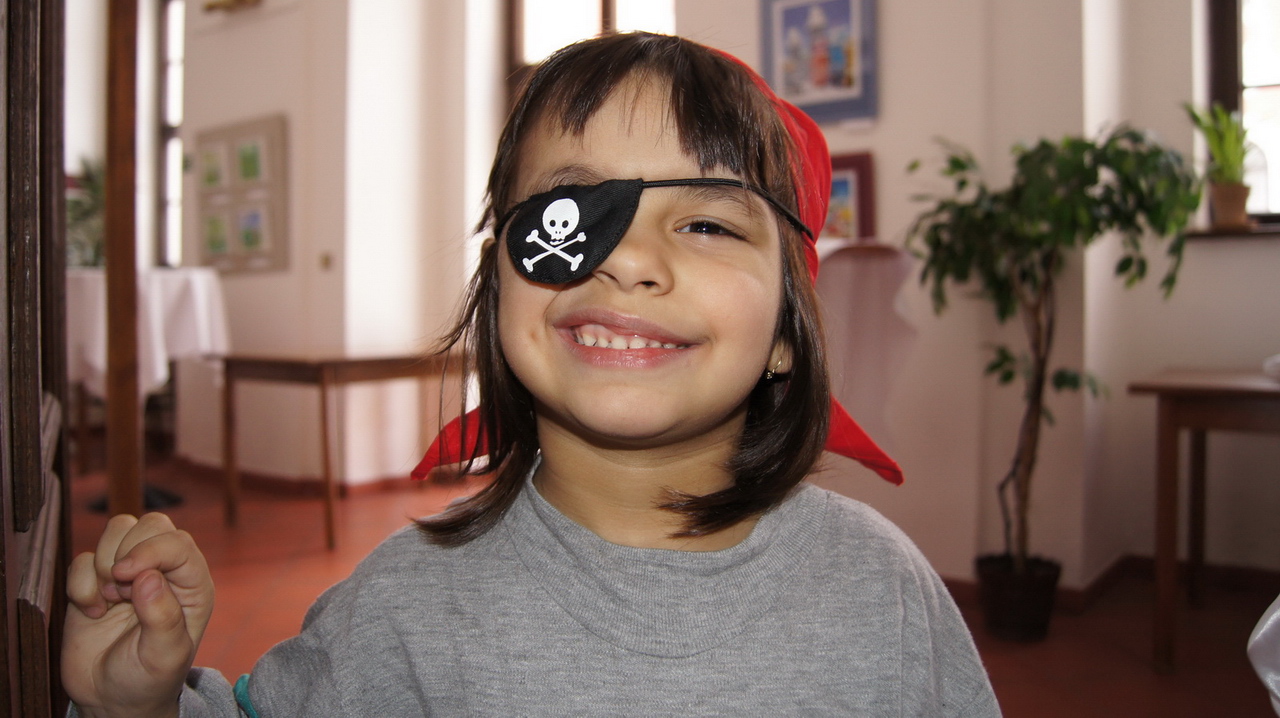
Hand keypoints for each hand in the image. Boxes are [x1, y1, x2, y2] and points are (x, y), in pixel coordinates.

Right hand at [62, 513, 214, 717]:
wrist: (110, 699)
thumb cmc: (148, 680)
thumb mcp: (164, 657)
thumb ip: (163, 618)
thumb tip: (149, 576)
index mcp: (192, 585)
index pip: (177, 542)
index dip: (150, 549)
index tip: (124, 575)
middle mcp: (165, 572)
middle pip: (151, 524)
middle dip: (127, 551)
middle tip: (120, 591)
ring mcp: (130, 573)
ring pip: (118, 530)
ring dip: (103, 562)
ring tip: (110, 599)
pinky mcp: (96, 581)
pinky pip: (82, 557)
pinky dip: (79, 581)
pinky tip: (92, 610)